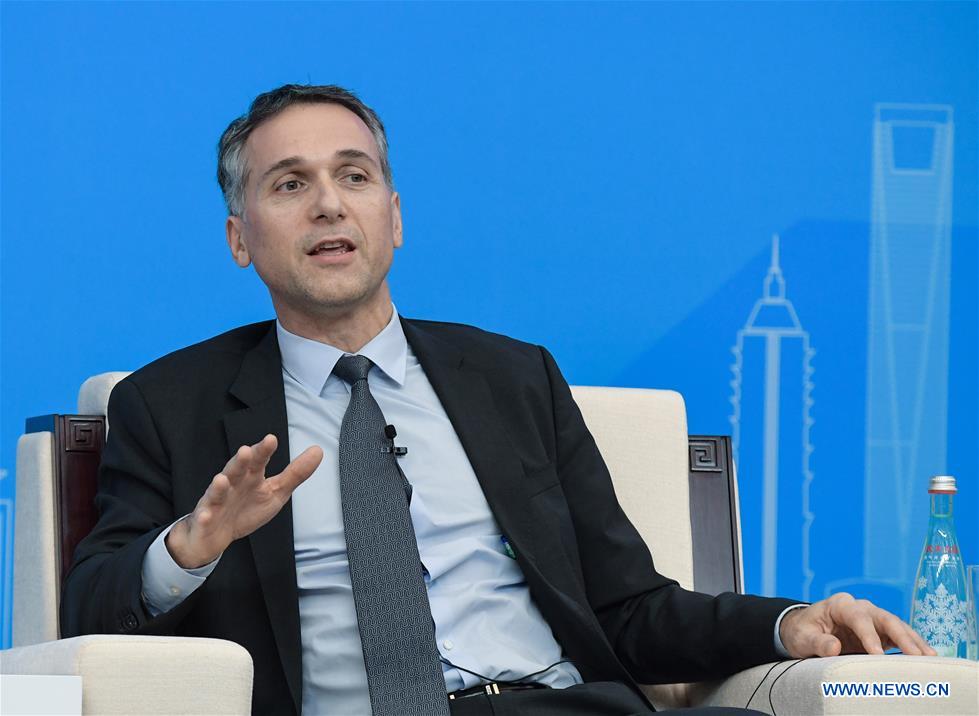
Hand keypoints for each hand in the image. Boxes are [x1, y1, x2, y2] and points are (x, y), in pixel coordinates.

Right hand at [166, 434, 322, 567]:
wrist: (216, 534)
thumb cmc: (246, 508)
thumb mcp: (276, 492)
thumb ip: (295, 473)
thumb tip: (318, 451)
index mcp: (251, 477)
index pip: (258, 461)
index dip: (263, 451)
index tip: (271, 440)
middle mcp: (232, 485)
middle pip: (236, 471)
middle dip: (240, 462)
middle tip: (246, 451)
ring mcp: (217, 502)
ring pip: (217, 492)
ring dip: (219, 486)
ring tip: (221, 480)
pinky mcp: (205, 520)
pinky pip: (204, 518)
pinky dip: (204, 517)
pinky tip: (206, 515)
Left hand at [779, 592, 936, 657]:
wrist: (805, 630)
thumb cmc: (803, 632)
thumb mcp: (803, 637)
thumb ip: (817, 642)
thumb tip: (834, 647)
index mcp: (840, 605)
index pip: (858, 617)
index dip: (869, 635)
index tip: (877, 654)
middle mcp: (860, 607)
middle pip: (885, 618)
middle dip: (902, 636)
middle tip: (917, 655)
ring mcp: (872, 618)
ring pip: (897, 626)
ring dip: (913, 641)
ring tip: (930, 658)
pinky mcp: (879, 631)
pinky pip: (898, 637)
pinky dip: (912, 646)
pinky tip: (926, 658)